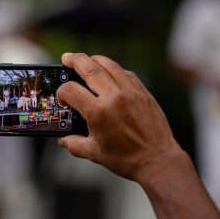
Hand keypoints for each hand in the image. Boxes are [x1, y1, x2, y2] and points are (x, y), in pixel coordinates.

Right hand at [57, 53, 185, 181]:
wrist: (158, 160)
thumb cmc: (126, 159)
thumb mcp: (94, 153)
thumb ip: (74, 144)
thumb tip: (63, 139)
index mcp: (98, 113)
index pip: (71, 90)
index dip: (62, 92)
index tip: (63, 98)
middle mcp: (114, 97)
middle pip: (89, 68)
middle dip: (74, 60)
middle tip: (66, 58)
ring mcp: (130, 92)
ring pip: (109, 65)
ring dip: (94, 60)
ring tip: (86, 60)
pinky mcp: (143, 92)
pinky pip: (125, 73)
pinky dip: (114, 69)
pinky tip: (108, 72)